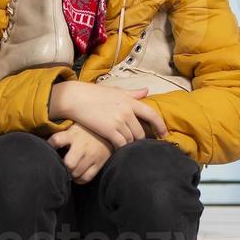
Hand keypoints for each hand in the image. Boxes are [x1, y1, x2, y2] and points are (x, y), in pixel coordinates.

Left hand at [47, 122, 113, 183]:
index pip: (56, 140)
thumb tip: (41, 138)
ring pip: (76, 172)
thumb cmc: (86, 129)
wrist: (110, 129)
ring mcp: (91, 154)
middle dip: (63, 166)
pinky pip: (86, 177)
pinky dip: (79, 179)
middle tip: (62, 166)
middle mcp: (82, 145)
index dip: (49, 146)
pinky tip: (77, 175)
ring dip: (70, 174)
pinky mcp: (99, 162)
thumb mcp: (73, 125)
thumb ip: (61, 133)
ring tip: (69, 170)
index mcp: (72, 133)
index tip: (46, 150)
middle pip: (68, 163)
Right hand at [49, 81, 168, 147]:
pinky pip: (121, 144)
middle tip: (136, 144)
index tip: (164, 134)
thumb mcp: (115, 91)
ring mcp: (118, 121)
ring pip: (131, 139)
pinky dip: (121, 148)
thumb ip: (132, 93)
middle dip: (140, 139)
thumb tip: (147, 91)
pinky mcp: (108, 130)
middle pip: (141, 132)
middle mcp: (127, 111)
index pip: (152, 114)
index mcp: (130, 101)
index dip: (160, 126)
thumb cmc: (94, 93)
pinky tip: (117, 148)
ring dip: (129, 144)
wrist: (75, 98)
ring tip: (124, 145)